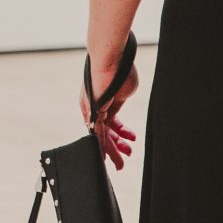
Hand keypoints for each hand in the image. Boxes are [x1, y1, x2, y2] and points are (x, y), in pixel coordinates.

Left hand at [81, 44, 139, 169]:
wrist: (113, 58)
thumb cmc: (120, 70)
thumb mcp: (125, 92)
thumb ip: (121, 103)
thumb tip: (119, 106)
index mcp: (103, 101)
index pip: (112, 122)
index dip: (121, 134)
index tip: (131, 141)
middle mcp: (94, 107)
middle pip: (105, 132)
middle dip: (117, 147)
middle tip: (126, 158)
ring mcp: (92, 110)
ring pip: (101, 135)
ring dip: (112, 151)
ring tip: (120, 165)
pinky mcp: (92, 111)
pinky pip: (97, 133)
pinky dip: (102, 146)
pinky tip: (107, 157)